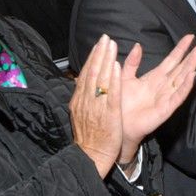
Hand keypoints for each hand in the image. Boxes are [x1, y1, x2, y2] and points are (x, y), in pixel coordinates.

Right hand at [70, 34, 122, 177]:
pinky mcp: (109, 115)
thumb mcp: (81, 113)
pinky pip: (111, 94)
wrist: (90, 157)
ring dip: (106, 60)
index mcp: (79, 100)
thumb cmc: (89, 137)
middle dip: (99, 53)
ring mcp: (97, 107)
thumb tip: (83, 80)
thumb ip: (83, 96)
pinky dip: (113, 80)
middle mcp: (86, 100)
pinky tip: (117, 67)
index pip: (86, 73)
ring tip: (111, 45)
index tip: (99, 44)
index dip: (93, 57)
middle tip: (106, 38)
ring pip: (100, 79)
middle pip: (92, 72)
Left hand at [119, 35, 195, 163]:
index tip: (190, 37)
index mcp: (155, 77)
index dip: (181, 48)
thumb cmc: (121, 102)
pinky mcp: (166, 108)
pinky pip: (177, 96)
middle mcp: (164, 85)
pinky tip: (192, 76)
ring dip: (192, 66)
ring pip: (182, 79)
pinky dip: (185, 86)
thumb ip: (132, 62)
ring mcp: (167, 97)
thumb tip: (138, 45)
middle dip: (193, 55)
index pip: (172, 60)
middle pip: (181, 67)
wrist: (117, 123)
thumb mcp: (124, 77)